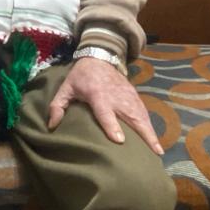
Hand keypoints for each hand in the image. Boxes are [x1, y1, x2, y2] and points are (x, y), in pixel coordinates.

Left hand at [49, 58, 163, 154]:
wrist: (99, 57)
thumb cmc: (80, 77)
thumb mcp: (65, 88)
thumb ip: (57, 105)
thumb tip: (52, 125)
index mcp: (97, 95)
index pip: (105, 112)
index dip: (112, 126)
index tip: (119, 140)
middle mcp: (116, 96)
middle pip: (131, 116)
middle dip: (143, 133)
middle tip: (152, 151)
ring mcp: (128, 96)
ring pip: (141, 115)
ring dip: (151, 132)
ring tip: (158, 151)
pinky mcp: (134, 96)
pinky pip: (144, 113)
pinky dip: (150, 126)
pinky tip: (154, 140)